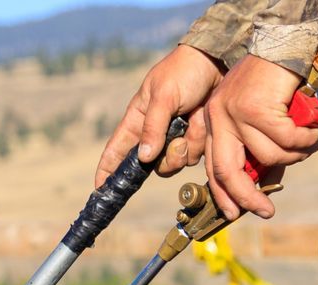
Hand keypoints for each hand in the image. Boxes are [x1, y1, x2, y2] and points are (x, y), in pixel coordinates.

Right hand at [93, 44, 221, 186]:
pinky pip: (195, 154)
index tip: (100, 190)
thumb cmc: (183, 72)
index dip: (106, 171)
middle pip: (153, 166)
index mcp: (137, 120)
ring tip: (193, 119)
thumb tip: (144, 158)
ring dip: (187, 145)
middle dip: (168, 159)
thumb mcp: (164, 96)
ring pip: (176, 162)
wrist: (217, 61)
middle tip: (178, 142)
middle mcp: (153, 133)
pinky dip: (201, 139)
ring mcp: (174, 136)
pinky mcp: (193, 137)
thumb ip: (153, 128)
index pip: (115, 151)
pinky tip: (202, 119)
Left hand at [204, 55, 317, 219]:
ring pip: (267, 155)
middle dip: (247, 196)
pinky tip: (313, 129)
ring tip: (309, 142)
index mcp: (213, 122)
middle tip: (265, 211)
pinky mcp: (255, 107)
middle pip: (227, 171)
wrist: (286, 45)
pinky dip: (305, 138)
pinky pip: (286, 138)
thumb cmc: (275, 85)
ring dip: (295, 155)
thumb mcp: (260, 120)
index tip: (235, 214)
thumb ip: (258, 149)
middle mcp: (217, 117)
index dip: (224, 194)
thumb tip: (263, 185)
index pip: (212, 168)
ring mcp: (234, 112)